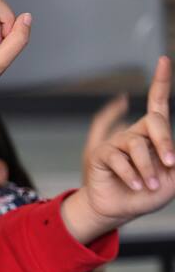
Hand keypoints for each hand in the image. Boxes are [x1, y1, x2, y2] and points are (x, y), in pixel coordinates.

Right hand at [63, 56, 174, 242]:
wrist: (121, 211)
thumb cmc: (148, 194)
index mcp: (155, 136)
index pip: (159, 103)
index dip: (161, 81)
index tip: (164, 60)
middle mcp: (136, 134)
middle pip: (154, 121)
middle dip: (164, 141)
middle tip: (171, 163)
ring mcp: (118, 143)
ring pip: (137, 144)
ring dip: (147, 168)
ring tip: (148, 185)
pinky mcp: (103, 155)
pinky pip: (118, 158)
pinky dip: (130, 174)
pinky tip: (135, 185)